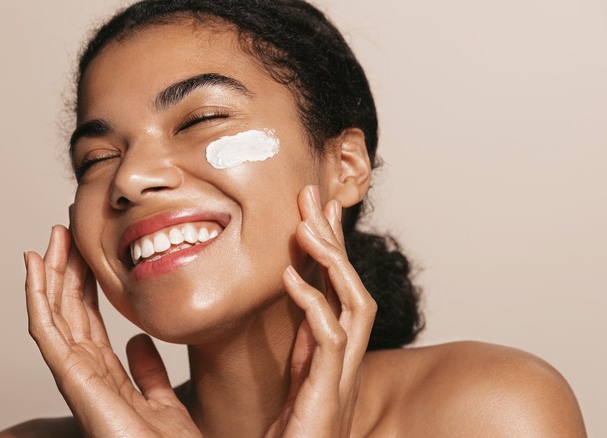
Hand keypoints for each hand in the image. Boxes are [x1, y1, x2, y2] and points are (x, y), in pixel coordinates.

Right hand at [24, 225, 200, 436]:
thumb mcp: (160, 399)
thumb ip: (147, 370)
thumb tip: (137, 341)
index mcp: (104, 375)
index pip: (87, 320)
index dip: (83, 284)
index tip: (85, 252)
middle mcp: (84, 373)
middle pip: (67, 311)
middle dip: (64, 270)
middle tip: (63, 232)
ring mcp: (75, 376)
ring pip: (53, 313)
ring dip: (48, 273)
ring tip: (49, 239)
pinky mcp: (72, 379)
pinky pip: (46, 331)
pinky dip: (37, 297)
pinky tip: (34, 267)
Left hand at [266, 185, 376, 436]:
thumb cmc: (294, 434)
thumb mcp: (298, 377)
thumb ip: (302, 344)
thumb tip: (297, 307)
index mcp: (334, 349)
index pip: (339, 285)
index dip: (333, 244)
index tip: (320, 207)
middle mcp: (345, 356)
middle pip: (352, 285)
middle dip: (334, 239)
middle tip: (313, 196)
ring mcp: (340, 373)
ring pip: (354, 304)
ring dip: (332, 263)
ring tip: (306, 227)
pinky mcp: (328, 391)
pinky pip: (328, 338)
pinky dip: (312, 303)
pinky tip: (290, 277)